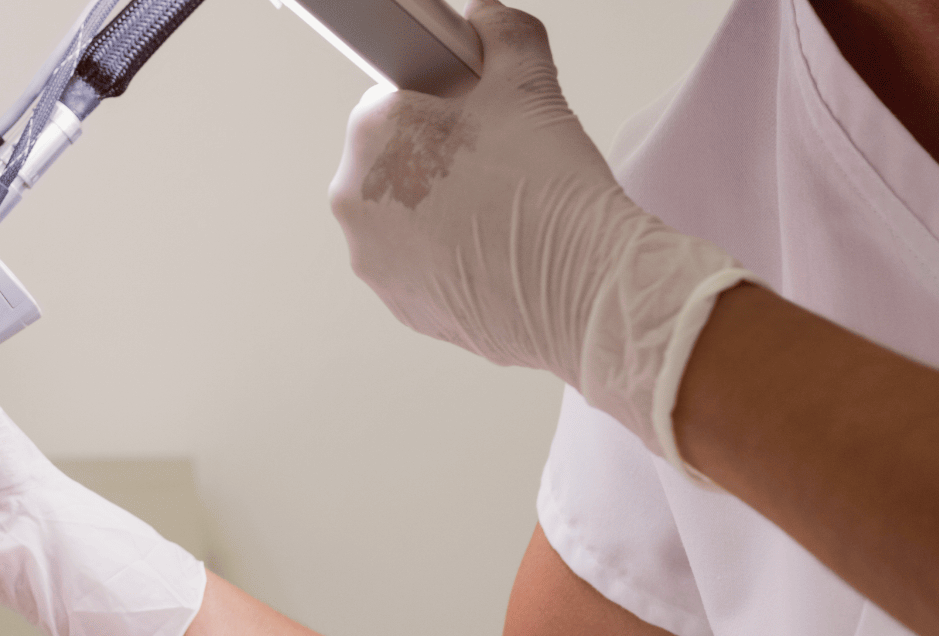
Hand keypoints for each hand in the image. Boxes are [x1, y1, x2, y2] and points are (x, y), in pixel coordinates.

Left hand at [329, 0, 754, 474]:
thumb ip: (501, 34)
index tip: (471, 115)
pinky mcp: (401, 304)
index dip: (441, 102)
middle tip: (499, 162)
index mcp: (370, 136)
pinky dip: (450, 255)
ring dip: (441, 208)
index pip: (393, 97)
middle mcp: (354, 202)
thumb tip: (488, 20)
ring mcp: (374, 259)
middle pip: (396, 160)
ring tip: (502, 208)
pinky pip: (420, 264)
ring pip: (405, 215)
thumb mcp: (528, 81)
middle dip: (439, 157)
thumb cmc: (548, 189)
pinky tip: (497, 249)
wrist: (584, 284)